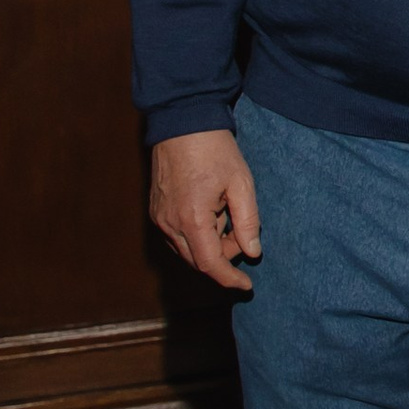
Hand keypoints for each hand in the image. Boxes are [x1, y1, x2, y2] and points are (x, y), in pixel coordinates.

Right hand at [151, 129, 261, 288]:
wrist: (183, 122)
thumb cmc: (215, 150)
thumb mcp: (241, 184)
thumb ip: (248, 221)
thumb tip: (252, 252)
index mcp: (192, 219)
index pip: (210, 264)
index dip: (229, 278)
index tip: (246, 286)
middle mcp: (170, 224)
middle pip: (198, 260)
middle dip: (224, 256)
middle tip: (243, 235)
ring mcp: (159, 218)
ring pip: (187, 250)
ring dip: (211, 245)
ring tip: (228, 217)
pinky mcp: (156, 211)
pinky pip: (177, 236)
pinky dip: (197, 235)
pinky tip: (212, 213)